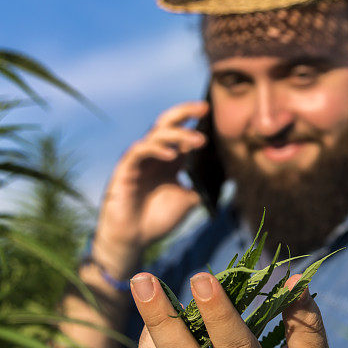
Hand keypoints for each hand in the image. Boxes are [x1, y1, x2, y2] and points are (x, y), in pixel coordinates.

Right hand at [93, 102, 209, 276]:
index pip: (182, 134)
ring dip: (177, 134)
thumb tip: (222, 175)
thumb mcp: (187, 201)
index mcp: (168, 161)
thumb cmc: (157, 220)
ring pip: (155, 134)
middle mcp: (153, 156)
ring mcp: (139, 160)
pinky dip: (156, 148)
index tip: (214, 114)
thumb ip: (200, 185)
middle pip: (167, 124)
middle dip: (185, 112)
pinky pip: (139, 150)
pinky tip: (172, 155)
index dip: (195, 122)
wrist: (135, 240)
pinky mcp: (125, 168)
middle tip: (204, 108)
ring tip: (198, 140)